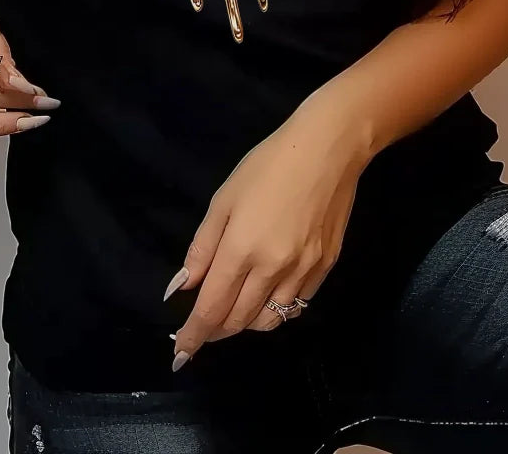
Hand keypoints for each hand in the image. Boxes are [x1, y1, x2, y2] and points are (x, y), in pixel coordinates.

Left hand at [166, 104, 369, 369]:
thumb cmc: (266, 166)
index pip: (212, 308)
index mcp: (242, 250)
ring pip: (269, 320)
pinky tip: (265, 298)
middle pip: (239, 321)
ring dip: (245, 325)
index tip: (180, 357)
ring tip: (231, 314)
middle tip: (201, 331)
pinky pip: (296, 306)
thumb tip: (181, 288)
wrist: (327, 150)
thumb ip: (201, 248)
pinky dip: (275, 311)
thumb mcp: (223, 200)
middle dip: (216, 332)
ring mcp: (304, 272)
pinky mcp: (326, 268)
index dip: (193, 336)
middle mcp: (273, 269)